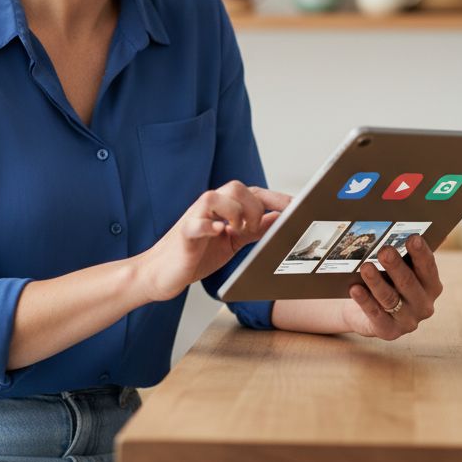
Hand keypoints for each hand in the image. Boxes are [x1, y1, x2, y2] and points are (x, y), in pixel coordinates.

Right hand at [137, 182, 291, 301]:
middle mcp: (209, 207)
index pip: (253, 193)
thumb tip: (279, 217)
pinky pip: (197, 223)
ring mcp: (195, 217)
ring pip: (216, 197)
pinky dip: (209, 225)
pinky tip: (219, 232)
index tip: (298, 206)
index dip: (276, 197)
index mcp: (224, 207)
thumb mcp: (233, 241)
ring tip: (238, 230)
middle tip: (256, 227)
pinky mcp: (184, 234)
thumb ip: (254, 228)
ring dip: (234, 211)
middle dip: (255, 205)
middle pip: (236, 187)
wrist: (163, 273)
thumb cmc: (197, 255)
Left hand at [341, 236, 442, 339]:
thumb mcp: (401, 267)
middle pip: (408, 283)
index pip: (428, 267)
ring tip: (365, 266)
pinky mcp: (388, 332)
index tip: (412, 237)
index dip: (421, 253)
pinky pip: (375, 315)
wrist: (366, 311)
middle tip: (384, 250)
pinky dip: (364, 301)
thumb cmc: (388, 281)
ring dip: (377, 282)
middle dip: (396, 265)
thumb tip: (427, 227)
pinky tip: (354, 288)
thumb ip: (411, 251)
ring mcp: (408, 321)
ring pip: (390, 299)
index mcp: (431, 285)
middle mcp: (424, 305)